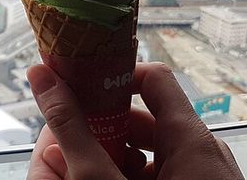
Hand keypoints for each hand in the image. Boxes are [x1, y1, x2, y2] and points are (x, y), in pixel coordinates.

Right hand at [26, 62, 242, 179]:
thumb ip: (71, 129)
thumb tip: (44, 80)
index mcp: (192, 141)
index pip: (151, 78)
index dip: (111, 77)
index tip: (76, 87)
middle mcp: (202, 156)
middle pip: (142, 119)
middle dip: (97, 129)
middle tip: (63, 146)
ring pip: (146, 153)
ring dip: (106, 158)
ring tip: (75, 175)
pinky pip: (157, 177)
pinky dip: (125, 178)